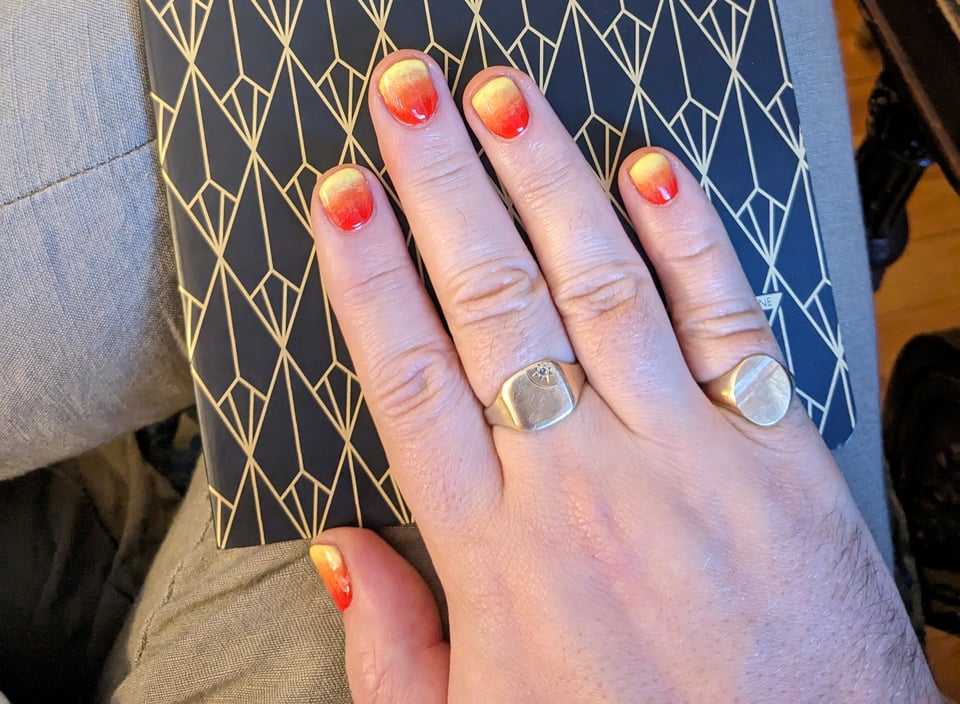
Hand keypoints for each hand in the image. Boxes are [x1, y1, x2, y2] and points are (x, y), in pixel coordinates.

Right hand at [308, 52, 940, 702]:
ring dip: (545, 179)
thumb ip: (391, 640)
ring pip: (598, 286)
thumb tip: (341, 548)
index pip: (410, 375)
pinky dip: (689, 239)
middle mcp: (584, 486)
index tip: (342, 196)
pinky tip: (651, 172)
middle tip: (408, 97)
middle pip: (492, 302)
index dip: (368, 273)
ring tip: (502, 99)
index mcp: (497, 552)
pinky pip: (726, 323)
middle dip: (441, 184)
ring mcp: (685, 460)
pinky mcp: (776, 455)